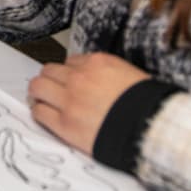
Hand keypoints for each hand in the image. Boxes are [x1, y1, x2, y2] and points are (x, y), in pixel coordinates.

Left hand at [27, 53, 150, 154]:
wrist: (153, 128)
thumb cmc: (149, 106)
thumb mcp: (131, 76)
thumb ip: (107, 74)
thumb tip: (97, 80)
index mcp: (98, 63)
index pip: (71, 62)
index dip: (70, 73)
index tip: (71, 81)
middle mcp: (79, 78)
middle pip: (49, 71)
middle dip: (50, 80)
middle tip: (53, 89)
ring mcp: (70, 101)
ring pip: (38, 87)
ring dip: (39, 92)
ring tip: (43, 100)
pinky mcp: (64, 124)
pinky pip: (39, 112)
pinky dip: (39, 112)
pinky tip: (45, 115)